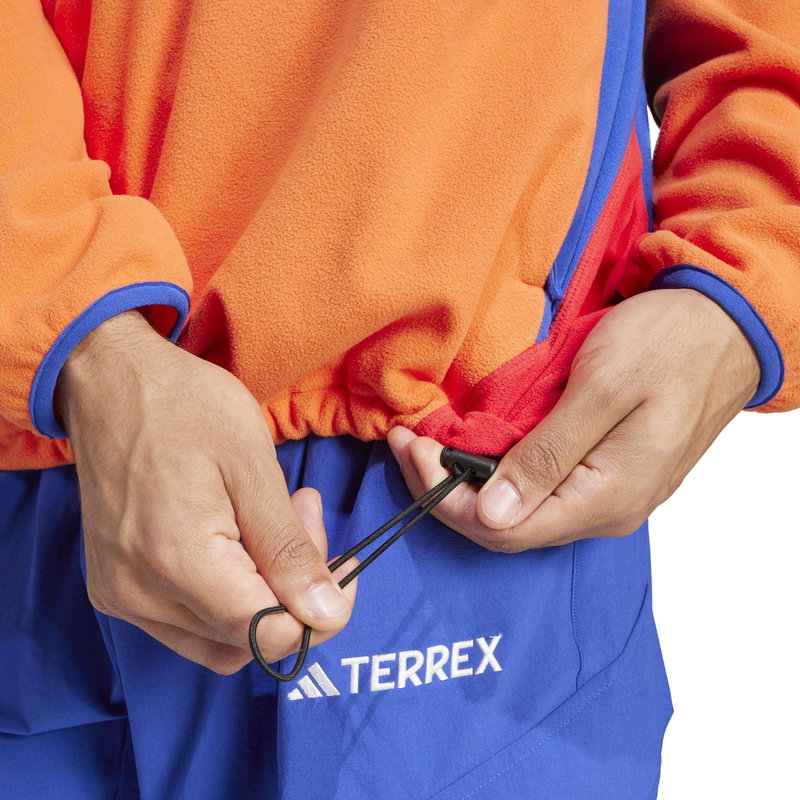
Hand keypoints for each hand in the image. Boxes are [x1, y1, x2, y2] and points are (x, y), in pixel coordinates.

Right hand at [58, 311, 355, 673]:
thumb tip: (327, 615)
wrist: (111, 383)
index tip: (345, 563)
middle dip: (297, 590)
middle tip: (306, 516)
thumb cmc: (187, 407)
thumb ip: (289, 549)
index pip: (268, 634)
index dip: (321, 610)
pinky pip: (190, 623)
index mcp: (177, 561)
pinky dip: (231, 594)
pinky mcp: (115, 588)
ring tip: (277, 521)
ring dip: (266, 593)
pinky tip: (242, 539)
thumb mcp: (253, 466)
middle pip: (249, 637)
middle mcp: (139, 594)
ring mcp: (121, 596)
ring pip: (223, 639)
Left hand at [388, 289, 759, 551]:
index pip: (502, 527)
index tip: (411, 450)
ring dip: (468, 481)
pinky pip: (540, 490)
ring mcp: (608, 496)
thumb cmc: (669, 345)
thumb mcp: (602, 390)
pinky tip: (475, 445)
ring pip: (520, 510)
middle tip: (408, 443)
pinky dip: (498, 473)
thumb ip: (548, 456)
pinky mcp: (605, 475)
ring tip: (429, 442)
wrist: (725, 328)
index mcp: (605, 498)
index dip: (443, 497)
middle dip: (445, 490)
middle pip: (505, 526)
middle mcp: (605, 511)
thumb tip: (493, 514)